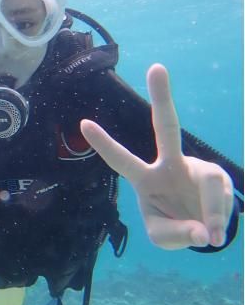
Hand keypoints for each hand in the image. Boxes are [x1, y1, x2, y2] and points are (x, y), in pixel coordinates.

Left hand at [80, 63, 233, 249]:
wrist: (203, 229)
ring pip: (209, 183)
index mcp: (145, 179)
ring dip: (212, 212)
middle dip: (163, 97)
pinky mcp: (218, 176)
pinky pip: (222, 198)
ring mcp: (196, 167)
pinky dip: (219, 218)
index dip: (104, 144)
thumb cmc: (174, 226)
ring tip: (210, 236)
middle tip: (156, 67)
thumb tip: (202, 232)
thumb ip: (178, 235)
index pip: (121, 160)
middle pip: (167, 126)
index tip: (83, 124)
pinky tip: (215, 231)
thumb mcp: (164, 237)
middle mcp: (169, 165)